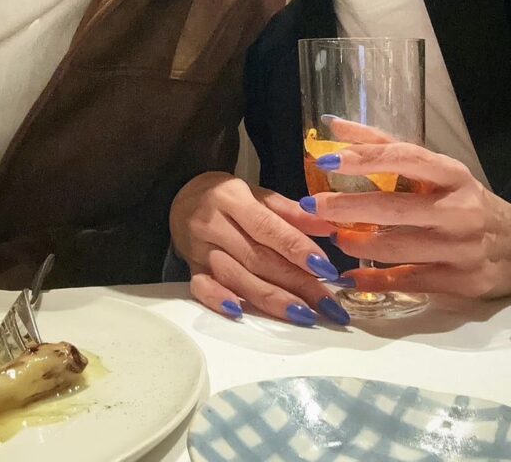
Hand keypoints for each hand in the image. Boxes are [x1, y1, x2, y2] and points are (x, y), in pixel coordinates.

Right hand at [170, 172, 351, 326]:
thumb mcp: (259, 194)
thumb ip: (292, 212)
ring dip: (272, 300)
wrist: (182, 195)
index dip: (298, 249)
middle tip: (328, 304)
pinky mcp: (190, 269)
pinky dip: (220, 301)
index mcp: (233, 199)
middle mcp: (214, 224)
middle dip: (297, 284)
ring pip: (237, 278)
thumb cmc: (230, 198)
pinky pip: (202, 288)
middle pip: (258, 258)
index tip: (327, 269)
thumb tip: (328, 228)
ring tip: (305, 316)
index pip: (268, 228)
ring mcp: (200, 249)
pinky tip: (241, 314)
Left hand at [300, 126, 510, 297]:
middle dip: (348, 208)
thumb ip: (384, 148)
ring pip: (396, 249)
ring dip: (357, 244)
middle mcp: (459, 210)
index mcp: (452, 174)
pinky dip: (373, 282)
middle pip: (394, 209)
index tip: (326, 160)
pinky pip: (406, 283)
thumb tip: (333, 126)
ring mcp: (460, 249)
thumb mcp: (434, 170)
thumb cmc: (462, 200)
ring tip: (332, 236)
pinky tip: (348, 277)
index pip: (405, 159)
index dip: (364, 158)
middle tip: (312, 207)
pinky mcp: (459, 283)